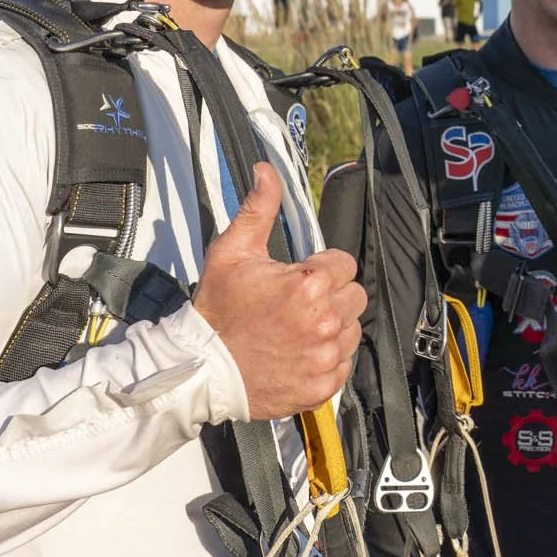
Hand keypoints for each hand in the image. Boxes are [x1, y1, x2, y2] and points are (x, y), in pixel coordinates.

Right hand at [193, 162, 366, 419]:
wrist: (202, 369)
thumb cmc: (217, 311)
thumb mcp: (232, 252)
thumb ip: (259, 208)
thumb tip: (267, 171)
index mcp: (310, 283)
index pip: (345, 264)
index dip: (323, 267)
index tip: (300, 278)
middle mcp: (325, 320)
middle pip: (355, 295)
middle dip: (332, 295)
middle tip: (298, 303)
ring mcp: (326, 356)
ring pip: (352, 328)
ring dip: (332, 326)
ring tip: (296, 328)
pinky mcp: (324, 384)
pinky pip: (344, 363)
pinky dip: (327, 358)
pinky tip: (298, 352)